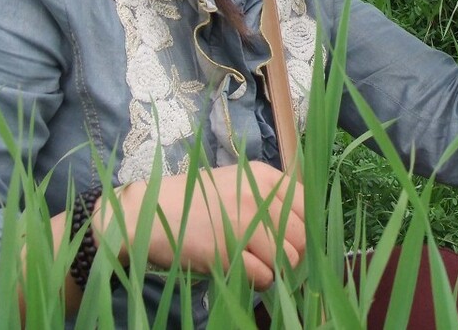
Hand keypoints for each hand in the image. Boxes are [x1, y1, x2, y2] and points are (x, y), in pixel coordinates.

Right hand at [103, 162, 304, 288]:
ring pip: (287, 259)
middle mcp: (259, 197)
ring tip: (254, 264)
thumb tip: (300, 226)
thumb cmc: (194, 200)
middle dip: (292, 253)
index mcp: (263, 177)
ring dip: (275, 269)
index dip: (304, 227)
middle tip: (271, 257)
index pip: (308, 205)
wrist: (149, 211)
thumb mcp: (235, 183)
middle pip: (302, 236)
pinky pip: (264, 276)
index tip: (292, 238)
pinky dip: (259, 281)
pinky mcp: (227, 252)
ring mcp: (243, 224)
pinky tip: (243, 272)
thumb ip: (267, 197)